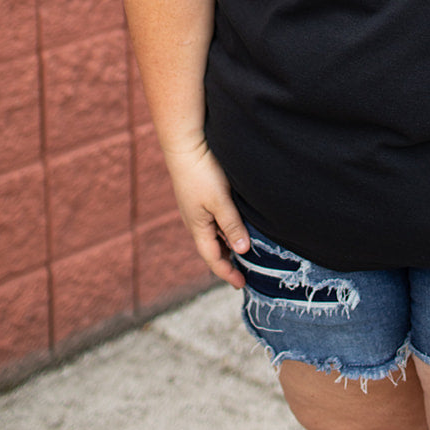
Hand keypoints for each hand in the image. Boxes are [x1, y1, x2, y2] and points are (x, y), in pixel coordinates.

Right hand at [163, 139, 249, 288]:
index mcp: (198, 227)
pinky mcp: (199, 196)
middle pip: (212, 248)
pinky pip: (213, 220)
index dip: (227, 273)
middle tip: (244, 273)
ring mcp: (196, 208)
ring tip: (243, 252)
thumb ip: (232, 225)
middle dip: (226, 262)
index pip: (212, 258)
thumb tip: (243, 252)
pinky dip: (224, 229)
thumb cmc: (202, 172)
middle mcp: (195, 220)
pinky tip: (235, 224)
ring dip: (226, 245)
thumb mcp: (220, 201)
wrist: (185, 144)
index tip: (241, 284)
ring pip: (213, 234)